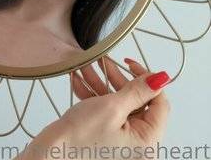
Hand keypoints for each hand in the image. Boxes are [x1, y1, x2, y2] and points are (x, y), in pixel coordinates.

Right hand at [19, 58, 169, 159]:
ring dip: (101, 83)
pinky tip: (80, 81)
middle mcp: (138, 143)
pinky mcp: (107, 137)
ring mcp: (122, 140)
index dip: (146, 80)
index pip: (159, 103)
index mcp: (147, 141)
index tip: (130, 64)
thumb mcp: (112, 107)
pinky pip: (106, 112)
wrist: (51, 154)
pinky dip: (94, 96)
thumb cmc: (81, 138)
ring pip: (118, 104)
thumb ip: (138, 91)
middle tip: (103, 61)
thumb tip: (160, 78)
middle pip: (136, 101)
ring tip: (87, 67)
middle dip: (116, 79)